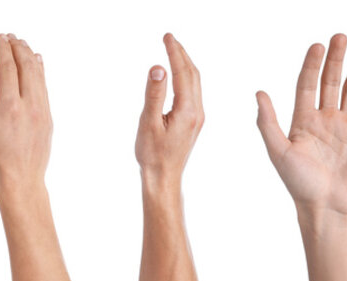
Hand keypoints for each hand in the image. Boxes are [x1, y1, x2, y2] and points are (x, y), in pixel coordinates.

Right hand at [0, 34, 50, 186]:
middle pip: (26, 66)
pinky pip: (44, 87)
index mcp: (9, 106)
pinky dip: (40, 71)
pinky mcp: (49, 116)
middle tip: (10, 37)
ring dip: (30, 56)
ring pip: (38, 74)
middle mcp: (29, 105)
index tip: (0, 38)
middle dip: (18, 48)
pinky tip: (37, 62)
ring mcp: (42, 110)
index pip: (8, 67)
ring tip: (22, 44)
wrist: (21, 179)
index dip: (3, 49)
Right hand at [135, 33, 202, 186]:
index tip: (167, 37)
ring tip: (173, 50)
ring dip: (185, 64)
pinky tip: (178, 75)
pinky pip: (192, 92)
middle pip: (193, 74)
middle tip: (169, 38)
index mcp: (187, 110)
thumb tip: (159, 68)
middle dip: (181, 54)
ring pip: (194, 83)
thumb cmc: (152, 154)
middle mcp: (197, 112)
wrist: (164, 178)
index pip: (183, 73)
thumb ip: (154, 94)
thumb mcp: (148, 122)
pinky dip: (185, 77)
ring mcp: (197, 117)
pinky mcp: (193, 121)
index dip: (175, 52)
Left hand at [256, 34, 346, 214]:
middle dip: (336, 60)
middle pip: (331, 82)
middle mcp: (325, 120)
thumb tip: (259, 92)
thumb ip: (268, 122)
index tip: (318, 45)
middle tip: (341, 37)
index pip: (307, 84)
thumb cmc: (298, 183)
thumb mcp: (278, 151)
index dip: (312, 65)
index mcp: (302, 120)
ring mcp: (346, 128)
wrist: (325, 207)